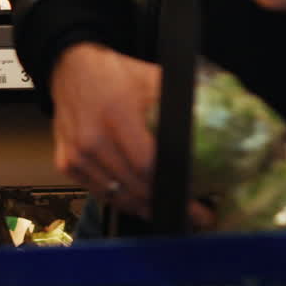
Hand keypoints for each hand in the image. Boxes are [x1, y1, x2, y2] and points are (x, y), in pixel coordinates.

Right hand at [50, 43, 215, 228]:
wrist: (71, 70)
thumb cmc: (115, 74)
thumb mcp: (152, 78)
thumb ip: (180, 103)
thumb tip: (218, 123)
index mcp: (116, 115)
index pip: (146, 165)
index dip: (174, 187)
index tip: (198, 204)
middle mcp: (92, 140)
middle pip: (134, 188)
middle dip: (167, 204)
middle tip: (194, 215)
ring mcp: (76, 155)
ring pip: (117, 197)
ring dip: (145, 208)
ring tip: (169, 210)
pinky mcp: (66, 164)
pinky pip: (99, 193)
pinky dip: (121, 200)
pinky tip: (140, 201)